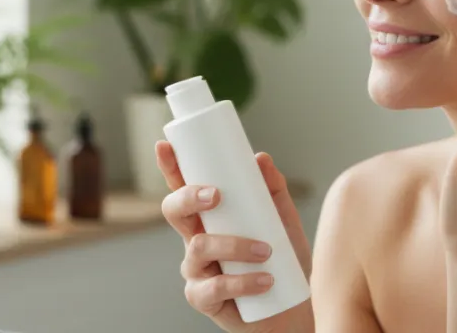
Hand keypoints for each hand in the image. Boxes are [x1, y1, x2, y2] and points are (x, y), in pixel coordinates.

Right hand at [157, 141, 311, 332]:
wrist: (290, 310)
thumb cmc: (282, 262)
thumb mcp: (283, 222)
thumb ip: (273, 190)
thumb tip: (261, 158)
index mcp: (208, 217)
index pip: (182, 188)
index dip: (170, 168)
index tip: (165, 146)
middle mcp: (195, 239)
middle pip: (173, 211)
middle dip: (188, 198)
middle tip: (215, 195)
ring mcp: (196, 269)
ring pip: (198, 247)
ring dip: (233, 245)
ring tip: (266, 251)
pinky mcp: (204, 298)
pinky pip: (214, 286)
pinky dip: (242, 282)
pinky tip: (265, 280)